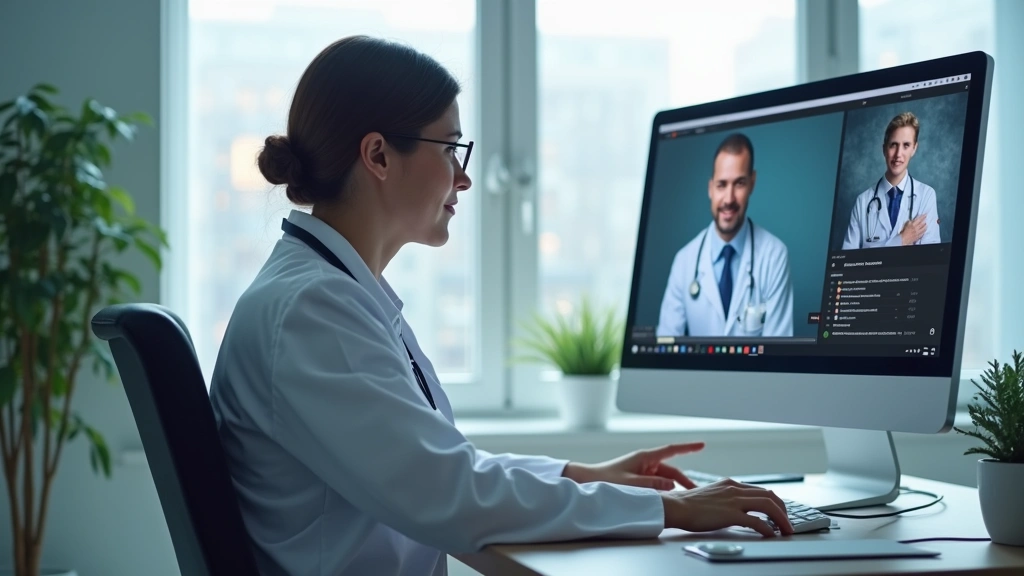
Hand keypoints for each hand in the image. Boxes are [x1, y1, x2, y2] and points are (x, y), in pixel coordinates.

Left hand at [561, 442, 703, 489]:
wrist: (588, 480)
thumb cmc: (606, 478)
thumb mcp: (631, 483)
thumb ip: (653, 483)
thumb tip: (672, 484)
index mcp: (645, 457)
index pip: (672, 450)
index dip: (688, 448)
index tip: (702, 445)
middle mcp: (646, 462)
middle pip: (672, 470)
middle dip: (685, 481)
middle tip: (697, 492)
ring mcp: (643, 471)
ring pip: (665, 479)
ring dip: (674, 488)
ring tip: (685, 500)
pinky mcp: (639, 479)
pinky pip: (657, 484)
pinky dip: (664, 491)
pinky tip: (668, 501)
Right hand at [661, 478, 793, 536]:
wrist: (676, 506)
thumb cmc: (688, 505)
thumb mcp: (712, 495)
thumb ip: (726, 499)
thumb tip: (737, 511)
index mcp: (731, 484)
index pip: (761, 491)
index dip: (774, 503)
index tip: (780, 513)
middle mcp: (735, 489)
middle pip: (770, 496)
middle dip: (783, 511)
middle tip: (787, 523)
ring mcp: (734, 500)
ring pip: (768, 506)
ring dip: (781, 519)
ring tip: (786, 530)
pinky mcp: (731, 514)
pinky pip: (757, 521)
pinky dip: (768, 529)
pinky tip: (771, 535)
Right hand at [900, 214, 927, 244]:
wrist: (903, 239)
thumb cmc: (904, 232)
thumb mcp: (906, 225)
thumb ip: (910, 222)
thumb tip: (912, 220)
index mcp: (912, 225)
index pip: (919, 219)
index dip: (922, 216)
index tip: (925, 214)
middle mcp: (916, 228)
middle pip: (922, 223)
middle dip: (925, 220)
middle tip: (926, 218)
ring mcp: (918, 232)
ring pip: (924, 228)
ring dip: (925, 225)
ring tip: (926, 224)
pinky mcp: (918, 236)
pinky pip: (923, 233)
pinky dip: (924, 230)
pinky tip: (925, 229)